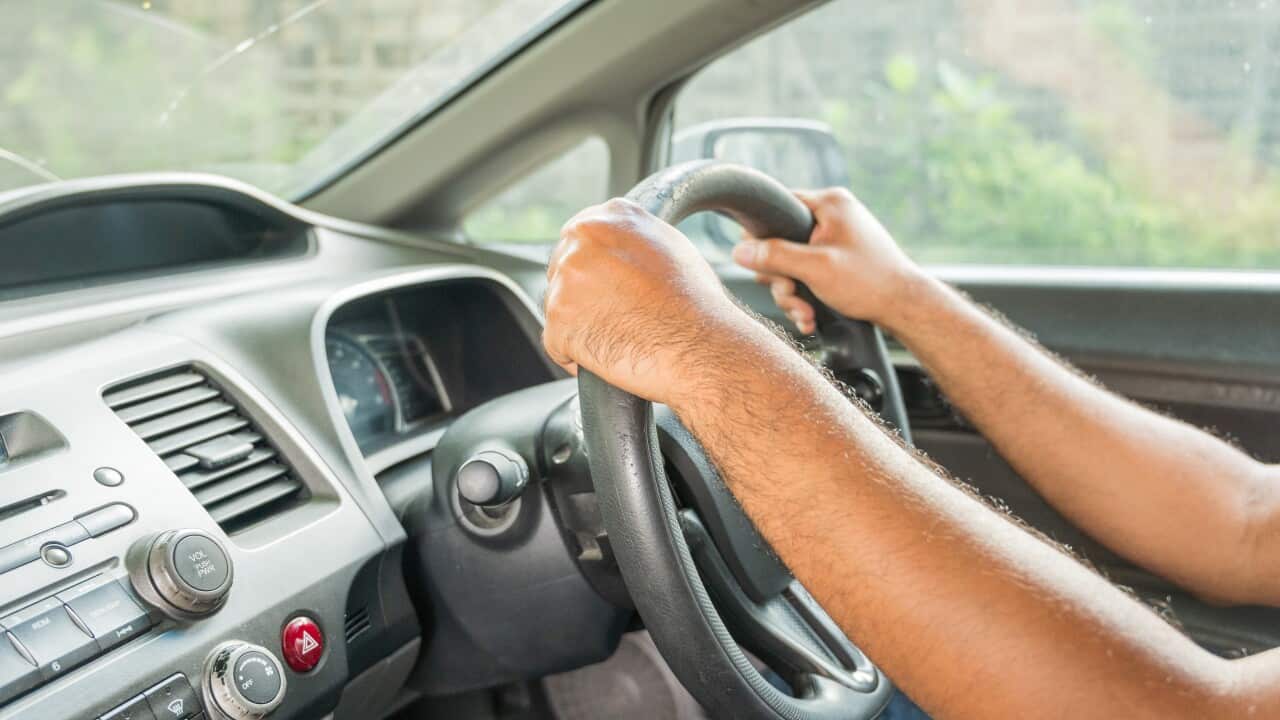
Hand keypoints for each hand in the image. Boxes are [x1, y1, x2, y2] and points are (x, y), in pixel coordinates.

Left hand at [544, 198, 754, 404]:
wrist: (700, 346)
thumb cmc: (696, 303)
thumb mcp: (672, 246)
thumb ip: (635, 236)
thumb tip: (619, 243)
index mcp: (609, 217)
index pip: (578, 239)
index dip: (592, 270)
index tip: (606, 289)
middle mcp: (582, 240)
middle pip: (562, 272)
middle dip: (582, 296)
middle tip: (617, 318)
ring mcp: (566, 280)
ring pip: (559, 307)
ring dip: (580, 326)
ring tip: (620, 338)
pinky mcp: (558, 321)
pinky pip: (556, 345)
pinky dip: (576, 357)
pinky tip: (608, 356)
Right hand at [731, 188, 922, 332]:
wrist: (906, 308)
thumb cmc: (869, 282)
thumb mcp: (815, 268)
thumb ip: (775, 256)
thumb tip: (739, 250)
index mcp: (829, 203)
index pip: (777, 207)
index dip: (762, 237)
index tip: (761, 263)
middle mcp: (831, 216)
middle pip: (781, 242)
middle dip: (782, 278)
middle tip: (791, 295)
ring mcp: (834, 238)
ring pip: (792, 264)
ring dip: (793, 294)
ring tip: (805, 315)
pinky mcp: (837, 260)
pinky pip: (807, 274)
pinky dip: (805, 297)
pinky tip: (810, 317)